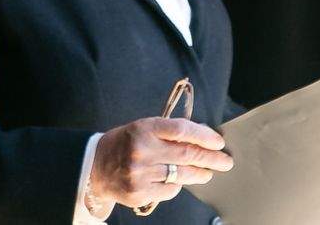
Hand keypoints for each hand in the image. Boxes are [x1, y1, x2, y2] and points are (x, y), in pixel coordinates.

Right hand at [87, 117, 230, 211]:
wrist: (94, 166)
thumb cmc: (123, 144)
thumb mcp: (142, 129)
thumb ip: (168, 132)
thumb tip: (203, 137)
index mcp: (143, 129)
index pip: (181, 130)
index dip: (204, 136)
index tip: (218, 142)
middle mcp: (142, 150)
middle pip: (187, 154)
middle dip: (211, 159)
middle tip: (225, 161)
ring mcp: (141, 173)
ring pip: (182, 174)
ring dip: (200, 174)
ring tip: (207, 173)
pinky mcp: (140, 192)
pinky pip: (170, 190)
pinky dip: (177, 185)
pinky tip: (176, 180)